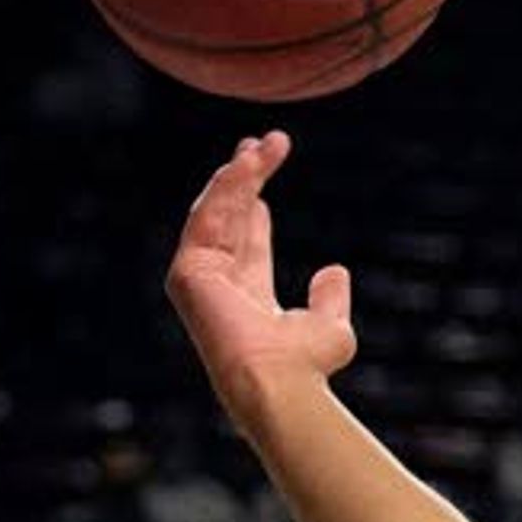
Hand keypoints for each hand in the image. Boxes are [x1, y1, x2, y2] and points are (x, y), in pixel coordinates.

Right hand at [167, 132, 357, 401]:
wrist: (280, 380)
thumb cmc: (306, 365)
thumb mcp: (331, 326)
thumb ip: (330, 299)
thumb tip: (334, 269)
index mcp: (247, 295)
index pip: (248, 239)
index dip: (255, 201)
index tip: (267, 166)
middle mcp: (220, 284)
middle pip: (229, 217)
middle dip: (245, 177)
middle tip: (263, 142)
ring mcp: (200, 278)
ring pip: (218, 211)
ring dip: (240, 175)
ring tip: (265, 144)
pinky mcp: (187, 272)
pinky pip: (206, 217)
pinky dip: (226, 188)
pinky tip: (246, 162)